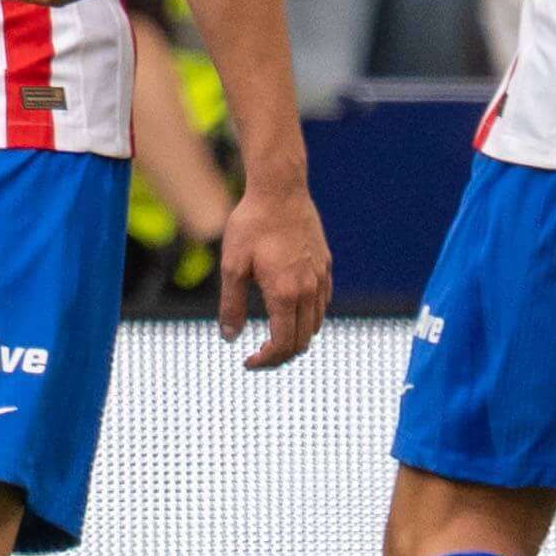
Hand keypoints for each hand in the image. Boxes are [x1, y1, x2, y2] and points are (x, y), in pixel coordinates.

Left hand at [216, 177, 333, 368]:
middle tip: (257, 357)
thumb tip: (229, 337)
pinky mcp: (325, 267)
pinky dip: (307, 318)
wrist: (281, 192)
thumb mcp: (232, 266)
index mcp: (285, 294)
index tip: (248, 362)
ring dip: (295, 338)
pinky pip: (322, 304)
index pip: (283, 343)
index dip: (266, 359)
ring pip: (315, 324)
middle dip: (280, 355)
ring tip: (271, 339)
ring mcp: (321, 279)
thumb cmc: (251, 226)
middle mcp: (309, 291)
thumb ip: (231, 305)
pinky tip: (288, 313)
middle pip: (302, 340)